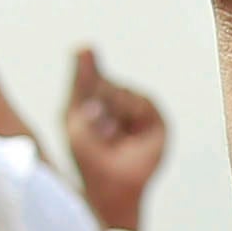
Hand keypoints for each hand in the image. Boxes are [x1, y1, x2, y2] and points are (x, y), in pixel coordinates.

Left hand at [59, 46, 166, 230]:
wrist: (110, 185)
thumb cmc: (87, 157)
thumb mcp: (75, 113)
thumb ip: (81, 80)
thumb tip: (85, 45)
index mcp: (97, 108)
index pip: (92, 78)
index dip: (86, 69)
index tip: (83, 49)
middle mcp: (119, 109)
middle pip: (105, 82)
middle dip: (95, 98)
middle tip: (91, 123)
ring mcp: (138, 116)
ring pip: (122, 91)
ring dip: (109, 109)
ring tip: (105, 134)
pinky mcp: (156, 124)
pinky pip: (141, 101)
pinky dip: (128, 112)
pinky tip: (119, 131)